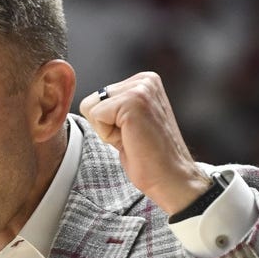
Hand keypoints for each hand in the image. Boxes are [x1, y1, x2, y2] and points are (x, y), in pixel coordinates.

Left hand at [79, 71, 209, 214]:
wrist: (170, 177)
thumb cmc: (149, 156)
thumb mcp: (129, 122)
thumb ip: (114, 107)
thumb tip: (87, 104)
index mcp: (145, 81)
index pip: (97, 97)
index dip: (108, 123)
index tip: (132, 133)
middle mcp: (145, 80)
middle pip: (91, 101)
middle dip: (105, 126)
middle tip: (132, 138)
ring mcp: (140, 88)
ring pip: (91, 108)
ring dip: (107, 131)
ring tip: (132, 138)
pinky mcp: (133, 101)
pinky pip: (96, 116)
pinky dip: (108, 135)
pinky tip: (131, 140)